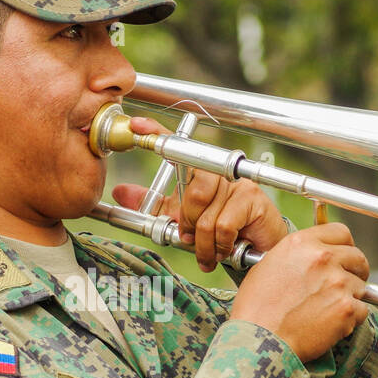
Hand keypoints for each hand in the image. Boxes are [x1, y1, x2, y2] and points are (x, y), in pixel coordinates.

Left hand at [111, 117, 288, 272]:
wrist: (256, 251)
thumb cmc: (221, 233)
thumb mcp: (180, 220)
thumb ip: (153, 207)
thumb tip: (121, 192)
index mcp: (200, 172)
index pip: (179, 147)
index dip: (158, 134)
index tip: (138, 126)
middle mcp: (220, 172)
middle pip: (193, 189)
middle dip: (187, 220)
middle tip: (189, 236)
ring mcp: (239, 183)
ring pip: (206, 215)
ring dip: (202, 242)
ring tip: (209, 251)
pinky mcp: (253, 199)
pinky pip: (223, 226)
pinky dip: (219, 245)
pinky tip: (225, 249)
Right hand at [230, 222, 370, 362]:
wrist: (260, 340)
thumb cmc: (257, 308)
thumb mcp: (268, 266)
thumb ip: (295, 255)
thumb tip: (311, 257)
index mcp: (302, 243)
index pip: (340, 232)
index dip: (344, 246)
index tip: (343, 258)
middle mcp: (323, 258)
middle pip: (357, 257)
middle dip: (355, 271)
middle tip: (344, 285)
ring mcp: (338, 282)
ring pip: (361, 286)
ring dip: (350, 297)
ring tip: (327, 311)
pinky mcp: (347, 308)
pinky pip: (362, 310)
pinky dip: (351, 319)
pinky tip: (330, 324)